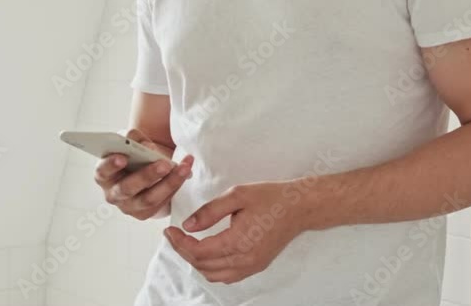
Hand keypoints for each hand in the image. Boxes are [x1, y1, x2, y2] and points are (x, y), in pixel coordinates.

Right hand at [94, 128, 193, 220]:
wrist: (146, 173)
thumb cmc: (135, 157)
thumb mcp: (133, 144)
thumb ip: (136, 140)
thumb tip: (147, 146)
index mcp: (105, 175)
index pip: (102, 172)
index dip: (111, 165)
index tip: (123, 157)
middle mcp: (113, 194)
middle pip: (127, 188)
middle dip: (147, 175)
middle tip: (165, 164)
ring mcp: (129, 206)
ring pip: (148, 199)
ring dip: (168, 182)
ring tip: (183, 168)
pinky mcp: (145, 213)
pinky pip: (162, 202)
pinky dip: (176, 185)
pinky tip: (185, 172)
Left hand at [164, 181, 308, 283]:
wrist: (300, 207)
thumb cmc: (271, 197)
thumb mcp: (238, 195)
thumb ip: (210, 210)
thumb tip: (188, 225)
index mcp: (239, 241)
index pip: (199, 251)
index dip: (180, 243)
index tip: (169, 230)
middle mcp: (245, 259)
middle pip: (204, 265)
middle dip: (184, 251)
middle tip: (174, 235)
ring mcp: (252, 265)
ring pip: (215, 275)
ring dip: (198, 262)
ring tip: (188, 244)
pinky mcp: (257, 265)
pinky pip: (229, 276)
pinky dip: (213, 269)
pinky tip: (208, 253)